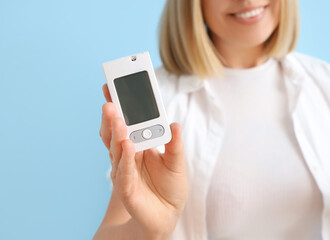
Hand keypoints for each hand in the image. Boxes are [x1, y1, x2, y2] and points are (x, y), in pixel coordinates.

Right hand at [99, 84, 187, 237]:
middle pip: (116, 132)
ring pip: (116, 149)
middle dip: (113, 116)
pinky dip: (125, 158)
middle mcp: (127, 154)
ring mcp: (124, 170)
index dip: (119, 106)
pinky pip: (124, 172)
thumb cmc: (170, 186)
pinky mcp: (126, 188)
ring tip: (117, 117)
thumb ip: (175, 145)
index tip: (112, 87)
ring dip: (116, 132)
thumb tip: (175, 124)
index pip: (126, 122)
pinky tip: (127, 145)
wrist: (167, 214)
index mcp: (138, 144)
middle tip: (111, 100)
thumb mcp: (177, 162)